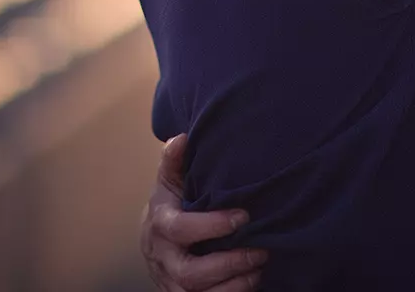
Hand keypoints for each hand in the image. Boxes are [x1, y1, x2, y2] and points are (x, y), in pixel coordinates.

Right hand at [141, 134, 267, 290]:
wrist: (153, 241)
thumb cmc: (170, 205)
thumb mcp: (169, 181)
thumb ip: (174, 161)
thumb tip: (181, 138)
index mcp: (160, 225)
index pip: (180, 229)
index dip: (211, 225)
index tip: (243, 216)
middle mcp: (164, 259)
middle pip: (191, 273)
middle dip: (228, 264)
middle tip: (260, 252)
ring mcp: (172, 283)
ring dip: (234, 286)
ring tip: (259, 269)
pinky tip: (252, 283)